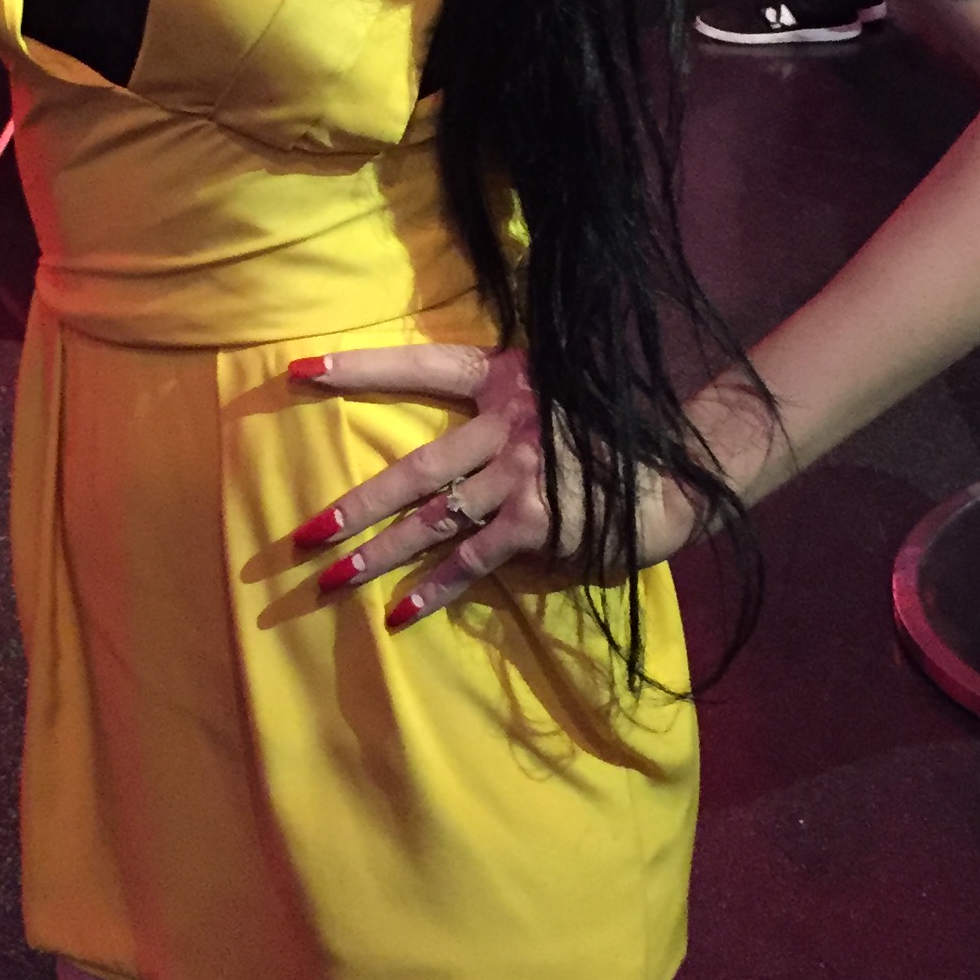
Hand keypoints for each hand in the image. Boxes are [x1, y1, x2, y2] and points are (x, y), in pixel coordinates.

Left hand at [286, 344, 694, 629]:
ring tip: (332, 580)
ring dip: (380, 554)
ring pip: (434, 520)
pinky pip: (475, 560)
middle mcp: (509, 422)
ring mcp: (524, 474)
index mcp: (505, 378)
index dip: (360, 368)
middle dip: (354, 505)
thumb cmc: (607, 433)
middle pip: (415, 468)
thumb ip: (501, 400)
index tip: (300, 371)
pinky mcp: (541, 521)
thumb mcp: (554, 390)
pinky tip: (400, 612)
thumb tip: (447, 426)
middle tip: (303, 535)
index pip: (419, 367)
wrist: (679, 472)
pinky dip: (436, 589)